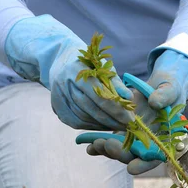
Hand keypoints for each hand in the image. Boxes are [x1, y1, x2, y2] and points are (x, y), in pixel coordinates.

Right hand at [4, 14, 134, 130]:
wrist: (61, 62)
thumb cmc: (88, 65)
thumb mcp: (103, 67)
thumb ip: (116, 83)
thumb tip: (129, 98)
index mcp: (77, 70)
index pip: (99, 95)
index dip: (116, 109)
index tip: (130, 118)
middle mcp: (64, 84)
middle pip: (91, 109)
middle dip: (112, 120)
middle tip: (127, 126)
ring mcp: (59, 98)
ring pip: (84, 118)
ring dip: (103, 125)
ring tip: (118, 126)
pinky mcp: (57, 109)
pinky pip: (77, 122)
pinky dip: (93, 126)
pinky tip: (104, 126)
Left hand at [85, 49, 187, 174]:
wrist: (158, 86)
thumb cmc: (170, 88)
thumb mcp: (171, 89)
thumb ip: (165, 96)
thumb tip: (155, 102)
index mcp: (164, 138)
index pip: (156, 157)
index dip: (144, 164)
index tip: (131, 168)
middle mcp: (148, 143)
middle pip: (133, 156)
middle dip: (120, 153)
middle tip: (107, 144)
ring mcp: (133, 139)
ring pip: (119, 151)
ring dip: (107, 150)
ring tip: (95, 144)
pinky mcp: (121, 131)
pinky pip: (109, 141)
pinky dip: (99, 146)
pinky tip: (89, 146)